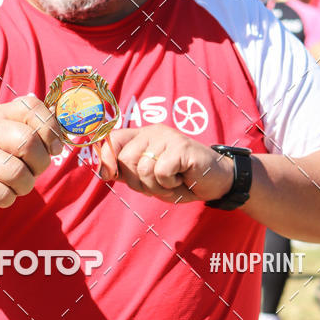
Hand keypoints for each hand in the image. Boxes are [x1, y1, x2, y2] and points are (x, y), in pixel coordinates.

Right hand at [0, 95, 62, 222]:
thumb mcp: (14, 141)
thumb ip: (37, 131)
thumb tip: (60, 124)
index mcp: (0, 115)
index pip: (31, 106)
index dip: (50, 127)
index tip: (54, 147)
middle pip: (28, 141)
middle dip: (40, 163)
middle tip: (33, 170)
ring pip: (18, 173)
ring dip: (25, 185)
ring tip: (14, 184)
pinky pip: (4, 194)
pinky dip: (8, 199)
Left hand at [97, 124, 234, 204]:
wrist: (217, 181)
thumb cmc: (181, 179)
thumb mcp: (149, 178)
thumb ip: (127, 171)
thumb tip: (102, 170)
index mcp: (143, 136)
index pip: (113, 140)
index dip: (106, 159)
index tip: (108, 175)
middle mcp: (153, 132)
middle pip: (125, 160)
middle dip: (138, 182)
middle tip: (159, 183)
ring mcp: (168, 138)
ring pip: (143, 169)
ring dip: (157, 186)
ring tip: (173, 182)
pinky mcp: (181, 147)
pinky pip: (161, 172)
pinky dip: (170, 184)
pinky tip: (182, 178)